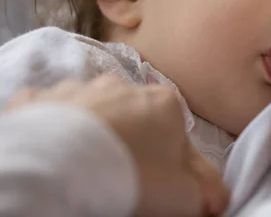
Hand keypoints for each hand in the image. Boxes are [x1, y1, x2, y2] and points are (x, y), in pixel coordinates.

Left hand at [4, 76, 228, 215]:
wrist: (58, 165)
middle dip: (133, 143)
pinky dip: (53, 126)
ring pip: (94, 111)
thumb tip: (217, 198)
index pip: (177, 133)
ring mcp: (80, 89)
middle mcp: (125, 87)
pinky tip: (52, 151)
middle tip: (123, 178)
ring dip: (94, 132)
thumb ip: (207, 191)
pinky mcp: (38, 100)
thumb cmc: (131, 175)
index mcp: (165, 104)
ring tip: (86, 168)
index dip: (171, 163)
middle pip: (136, 118)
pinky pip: (50, 110)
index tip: (160, 186)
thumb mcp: (183, 194)